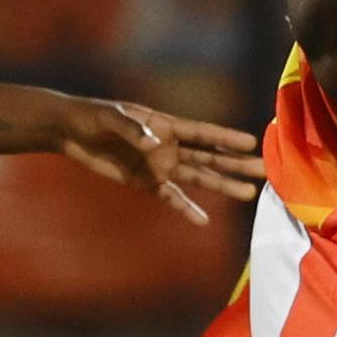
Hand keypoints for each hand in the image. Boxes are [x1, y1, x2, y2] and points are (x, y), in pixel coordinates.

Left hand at [55, 98, 264, 224]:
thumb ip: (133, 129)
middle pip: (209, 157)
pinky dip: (186, 208)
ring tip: (248, 193)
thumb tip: (154, 143)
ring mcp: (160, 165)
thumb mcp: (111, 117)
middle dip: (236, 164)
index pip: (202, 133)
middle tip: (264, 171)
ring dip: (222, 185)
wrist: (72, 131)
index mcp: (165, 124)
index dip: (226, 137)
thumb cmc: (93, 116)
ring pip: (198, 177)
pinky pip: (171, 197)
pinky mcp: (146, 182)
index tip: (252, 142)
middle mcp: (169, 146)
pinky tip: (203, 220)